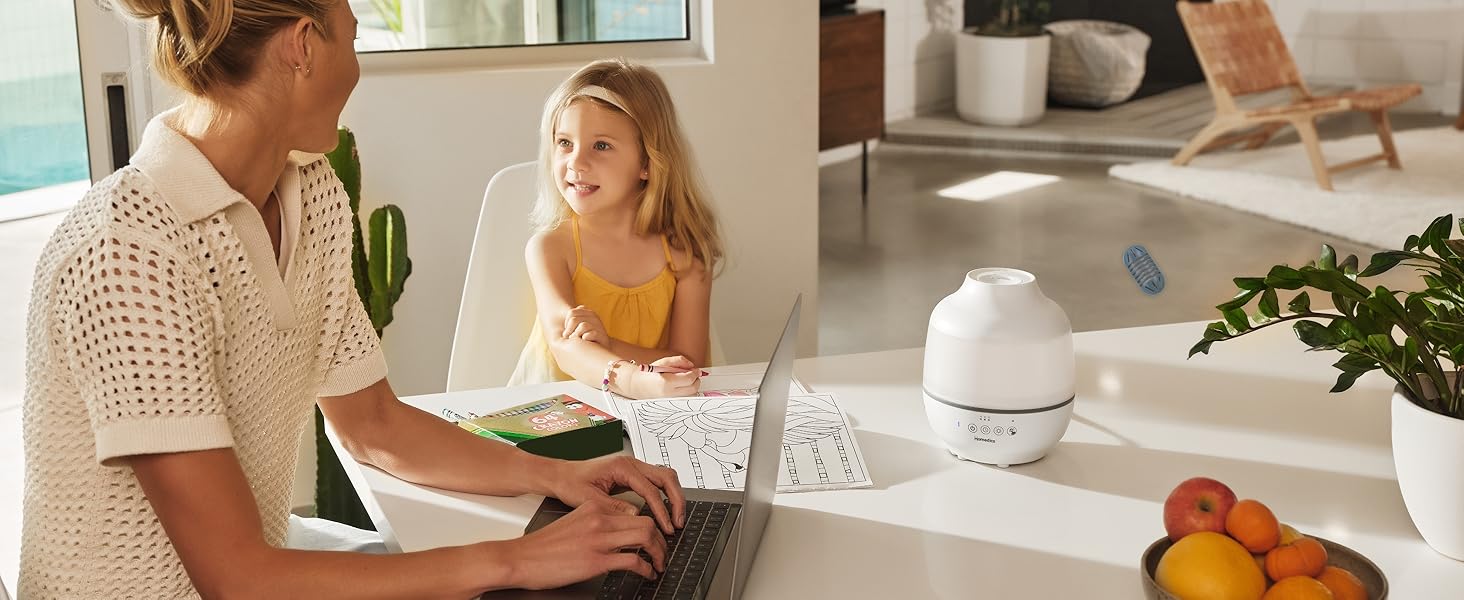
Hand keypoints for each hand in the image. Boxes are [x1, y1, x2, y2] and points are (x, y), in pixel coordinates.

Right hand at [500, 497, 667, 588]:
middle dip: (660, 539)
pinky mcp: (596, 560)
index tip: (654, 536)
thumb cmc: (543, 546)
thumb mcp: (574, 522)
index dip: (650, 525)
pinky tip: (647, 573)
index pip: (634, 511)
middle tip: (662, 551)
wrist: (520, 558)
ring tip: (659, 562)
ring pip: (645, 537)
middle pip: (646, 521)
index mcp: (594, 507)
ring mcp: (599, 539)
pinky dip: (646, 568)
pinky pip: (633, 561)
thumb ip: (596, 522)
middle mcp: (599, 519)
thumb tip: (618, 534)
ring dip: (658, 552)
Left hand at [548, 455, 686, 533]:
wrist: (560, 475)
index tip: (666, 527)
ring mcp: (633, 467)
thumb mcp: (589, 499)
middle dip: (676, 500)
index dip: (661, 510)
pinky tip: (664, 511)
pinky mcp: (632, 474)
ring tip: (675, 518)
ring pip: (665, 477)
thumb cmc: (570, 483)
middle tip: (678, 522)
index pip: (650, 489)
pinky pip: (656, 481)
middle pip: (666, 477)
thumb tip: (636, 517)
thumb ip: (614, 508)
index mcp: (621, 467)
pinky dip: (664, 495)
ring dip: (673, 497)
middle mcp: (630, 463)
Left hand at [562, 305, 608, 345]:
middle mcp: (594, 317)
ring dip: (576, 335)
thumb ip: (572, 321)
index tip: (567, 331)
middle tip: (568, 338)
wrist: (602, 350)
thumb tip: (564, 325)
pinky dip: (584, 339)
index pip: (572, 312)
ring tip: (575, 340)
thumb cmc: (586, 338)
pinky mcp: (602, 336)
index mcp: (588, 312)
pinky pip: (589, 335)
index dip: (566, 322)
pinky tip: (584, 342)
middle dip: (569, 330)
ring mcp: (599, 326)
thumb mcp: (577, 327)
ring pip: (583, 326)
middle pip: (575, 319)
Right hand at [623, 356, 700, 398]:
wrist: (637, 385)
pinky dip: (687, 393)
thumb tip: (691, 365)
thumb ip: (679, 361)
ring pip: (690, 395)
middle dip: (696, 380)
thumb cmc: (649, 373)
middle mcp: (668, 394)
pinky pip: (684, 399)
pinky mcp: (670, 405)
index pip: (689, 379)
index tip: (696, 370)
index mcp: (666, 382)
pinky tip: (681, 387)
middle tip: (693, 374)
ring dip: (692, 387)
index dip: (695, 373)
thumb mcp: (663, 362)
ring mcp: (670, 401)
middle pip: (692, 389)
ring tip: (686, 380)